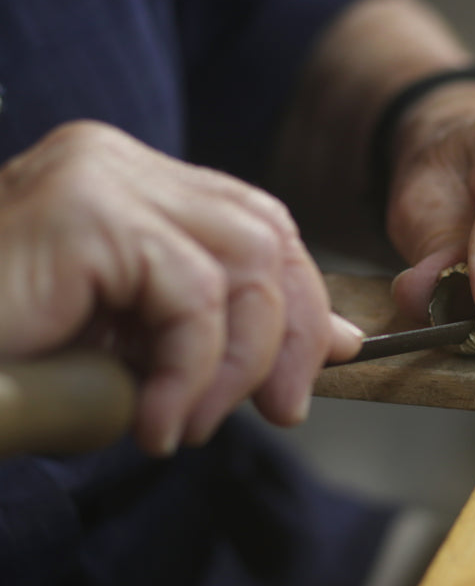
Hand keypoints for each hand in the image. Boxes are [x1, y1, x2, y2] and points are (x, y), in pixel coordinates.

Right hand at [0, 121, 362, 455]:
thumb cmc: (19, 363)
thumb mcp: (143, 344)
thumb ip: (228, 331)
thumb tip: (329, 340)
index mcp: (136, 186)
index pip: (258, 221)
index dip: (304, 290)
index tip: (330, 353)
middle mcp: (120, 164)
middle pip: (265, 230)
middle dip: (292, 328)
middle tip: (284, 408)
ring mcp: (100, 177)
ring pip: (241, 261)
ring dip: (240, 362)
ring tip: (195, 425)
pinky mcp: (84, 211)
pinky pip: (189, 293)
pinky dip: (191, 369)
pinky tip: (157, 420)